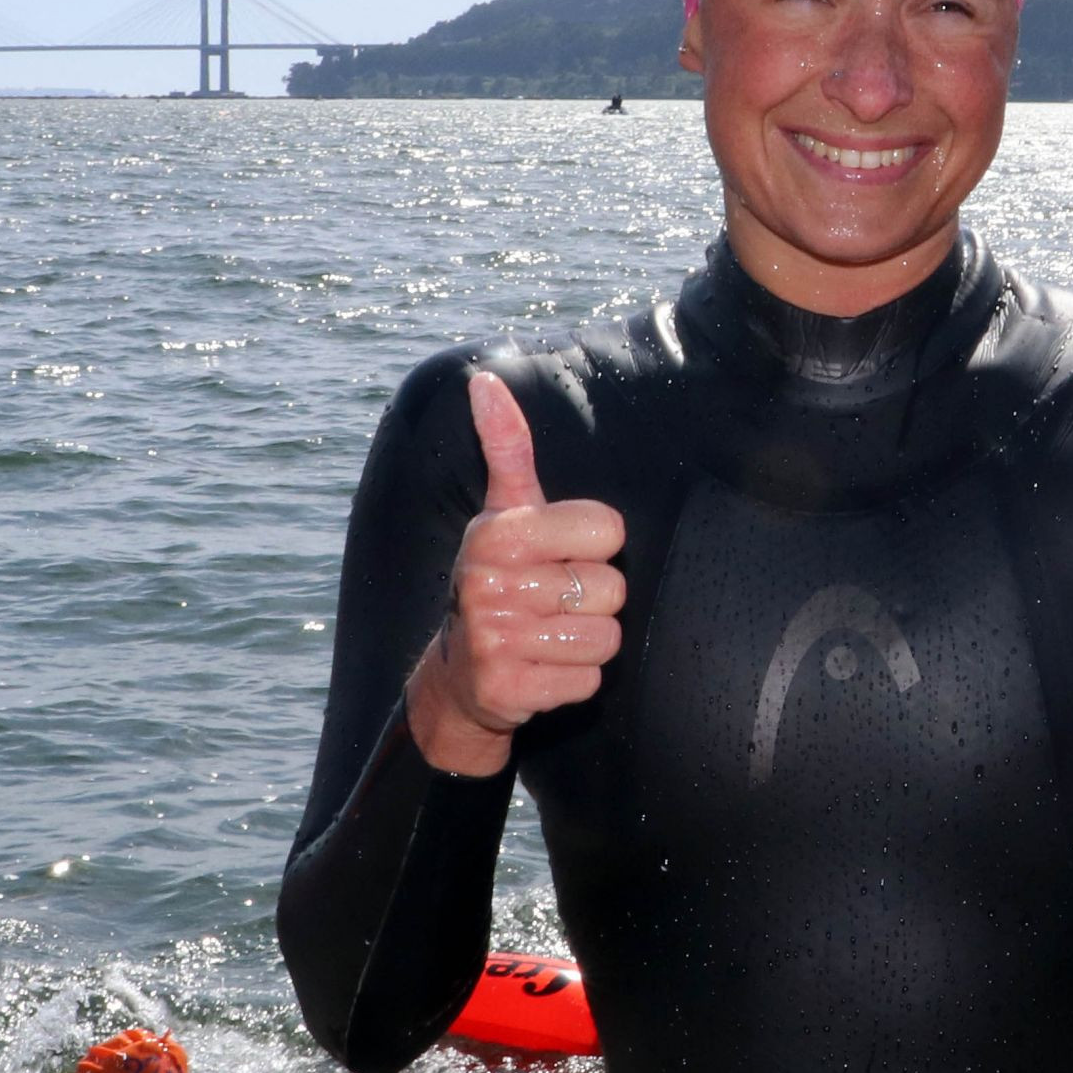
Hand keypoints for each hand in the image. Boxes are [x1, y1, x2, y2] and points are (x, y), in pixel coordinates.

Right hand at [405, 372, 627, 775]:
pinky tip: (542, 669)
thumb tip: (486, 382)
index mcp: (498, 532)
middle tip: (552, 603)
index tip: (559, 555)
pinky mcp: (508, 691)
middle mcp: (490, 583)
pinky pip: (589, 682)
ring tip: (549, 636)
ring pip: (605, 638)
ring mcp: (496, 640)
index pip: (610, 529)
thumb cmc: (499, 580)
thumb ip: (507, 449)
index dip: (594, 545)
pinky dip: (574, 681)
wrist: (459, 674)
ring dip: (586, 643)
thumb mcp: (503, 513)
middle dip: (594, 601)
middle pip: (613, 588)